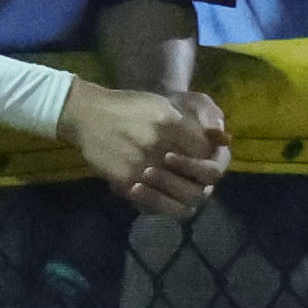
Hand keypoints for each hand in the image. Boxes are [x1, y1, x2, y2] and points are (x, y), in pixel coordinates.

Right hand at [62, 79, 230, 217]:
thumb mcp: (163, 105)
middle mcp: (161, 147)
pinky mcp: (125, 180)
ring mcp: (143, 166)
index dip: (208, 162)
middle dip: (202, 182)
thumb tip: (222, 140)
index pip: (208, 155)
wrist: (86, 114)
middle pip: (202, 179)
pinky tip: (154, 194)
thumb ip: (192, 124)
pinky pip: (155, 203)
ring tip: (175, 189)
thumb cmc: (127, 106)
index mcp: (173, 126)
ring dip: (185, 195)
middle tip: (192, 180)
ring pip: (183, 196)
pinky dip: (161, 203)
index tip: (201, 163)